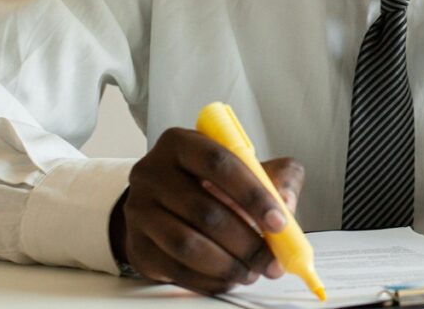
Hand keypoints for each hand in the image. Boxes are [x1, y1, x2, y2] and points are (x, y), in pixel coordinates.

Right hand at [108, 127, 304, 293]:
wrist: (164, 202)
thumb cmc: (211, 182)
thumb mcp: (246, 167)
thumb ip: (277, 176)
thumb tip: (285, 202)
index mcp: (181, 143)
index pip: (219, 164)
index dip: (253, 195)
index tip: (279, 222)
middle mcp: (152, 172)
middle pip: (204, 211)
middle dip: (246, 242)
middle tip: (271, 260)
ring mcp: (140, 210)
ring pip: (187, 245)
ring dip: (228, 265)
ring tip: (252, 271)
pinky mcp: (138, 246)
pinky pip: (176, 271)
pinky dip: (209, 280)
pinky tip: (229, 278)